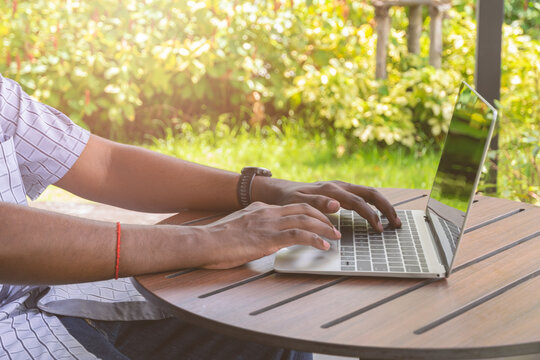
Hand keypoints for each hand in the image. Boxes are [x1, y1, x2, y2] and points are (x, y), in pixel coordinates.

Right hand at [200, 202, 340, 268]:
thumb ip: (254, 226)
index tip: (321, 218)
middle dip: (323, 217)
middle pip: (304, 209)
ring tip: (336, 236)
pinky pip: (299, 236)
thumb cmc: (216, 240)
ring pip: (306, 220)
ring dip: (325, 228)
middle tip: (334, 227)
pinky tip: (324, 246)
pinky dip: (315, 239)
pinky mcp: (268, 238)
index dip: (311, 211)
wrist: (203, 242)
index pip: (292, 206)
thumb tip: (263, 235)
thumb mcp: (239, 226)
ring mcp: (269, 224)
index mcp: (261, 209)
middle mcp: (268, 212)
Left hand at [252, 178, 400, 231]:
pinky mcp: (341, 193)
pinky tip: (379, 216)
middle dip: (386, 208)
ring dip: (383, 206)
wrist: (281, 191)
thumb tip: (336, 205)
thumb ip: (316, 204)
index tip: (379, 228)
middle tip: (397, 224)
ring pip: (369, 194)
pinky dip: (375, 205)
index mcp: (331, 190)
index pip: (358, 202)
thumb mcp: (298, 204)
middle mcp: (339, 187)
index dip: (371, 215)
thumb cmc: (288, 200)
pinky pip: (363, 197)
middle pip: (371, 194)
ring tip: (394, 221)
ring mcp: (342, 189)